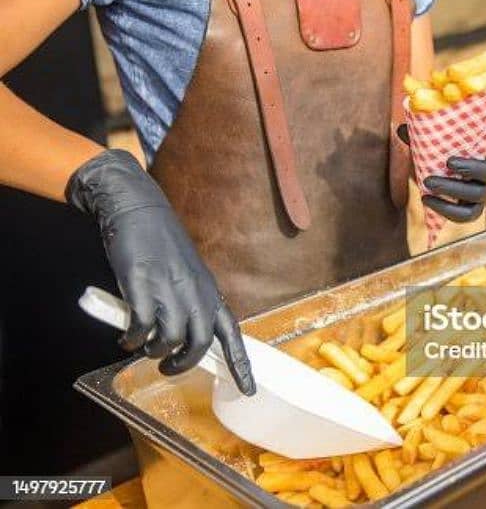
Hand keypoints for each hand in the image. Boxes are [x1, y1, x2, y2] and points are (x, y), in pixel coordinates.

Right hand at [66, 150, 254, 395]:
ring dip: (153, 352)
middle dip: (182, 364)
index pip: (232, 333)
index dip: (241, 364)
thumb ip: (192, 302)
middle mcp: (194, 292)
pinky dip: (132, 339)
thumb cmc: (162, 244)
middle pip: (200, 343)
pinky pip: (141, 326)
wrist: (138, 209)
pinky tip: (124, 337)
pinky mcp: (142, 284)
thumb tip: (187, 336)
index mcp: (209, 292)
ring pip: (170, 339)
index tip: (248, 390)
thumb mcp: (188, 274)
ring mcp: (169, 288)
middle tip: (166, 368)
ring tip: (141, 347)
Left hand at [398, 124, 485, 221]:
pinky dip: (446, 209)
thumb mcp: (427, 143)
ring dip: (452, 189)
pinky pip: (466, 215)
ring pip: (477, 194)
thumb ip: (418, 136)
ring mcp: (481, 192)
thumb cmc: (433, 156)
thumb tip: (402, 129)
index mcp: (483, 150)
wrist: (428, 181)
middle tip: (448, 163)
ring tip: (428, 183)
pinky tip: (427, 200)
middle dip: (471, 167)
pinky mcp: (472, 210)